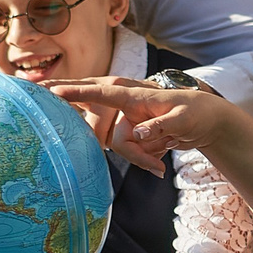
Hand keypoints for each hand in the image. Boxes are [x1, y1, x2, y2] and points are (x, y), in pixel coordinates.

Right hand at [51, 78, 231, 160]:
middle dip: (123, 146)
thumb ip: (160, 126)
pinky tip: (164, 150)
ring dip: (142, 153)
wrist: (203, 120)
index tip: (50, 90)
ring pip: (115, 145)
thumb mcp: (183, 119)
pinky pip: (124, 151)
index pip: (99, 92)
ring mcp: (122, 120)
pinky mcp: (125, 133)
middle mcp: (121, 105)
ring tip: (170, 144)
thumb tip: (138, 134)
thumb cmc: (194, 112)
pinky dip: (144, 156)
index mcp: (132, 94)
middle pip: (100, 129)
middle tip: (145, 163)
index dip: (75, 92)